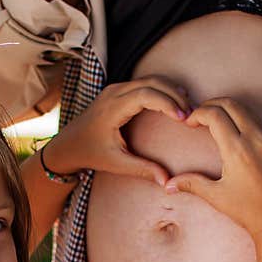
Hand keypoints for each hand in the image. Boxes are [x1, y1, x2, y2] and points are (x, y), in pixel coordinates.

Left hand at [44, 76, 191, 186]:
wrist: (68, 144)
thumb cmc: (90, 153)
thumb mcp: (115, 163)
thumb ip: (141, 169)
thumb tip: (166, 181)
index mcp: (112, 107)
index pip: (146, 95)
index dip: (168, 103)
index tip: (184, 118)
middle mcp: (114, 92)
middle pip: (153, 83)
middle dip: (176, 96)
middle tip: (193, 114)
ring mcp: (116, 88)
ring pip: (151, 80)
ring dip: (172, 91)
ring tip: (189, 110)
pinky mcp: (120, 90)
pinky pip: (146, 84)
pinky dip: (163, 91)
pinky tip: (177, 104)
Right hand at [164, 98, 261, 239]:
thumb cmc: (250, 210)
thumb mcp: (217, 196)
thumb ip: (192, 184)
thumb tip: (168, 185)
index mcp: (237, 150)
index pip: (215, 114)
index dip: (198, 113)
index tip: (189, 123)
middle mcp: (255, 139)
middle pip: (230, 104)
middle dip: (211, 105)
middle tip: (198, 117)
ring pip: (246, 109)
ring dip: (227, 109)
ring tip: (213, 123)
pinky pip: (257, 120)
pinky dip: (241, 118)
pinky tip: (232, 133)